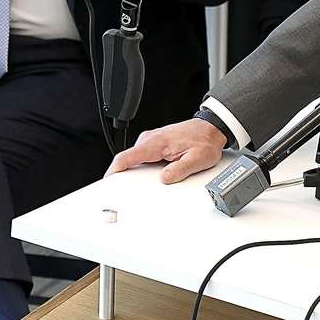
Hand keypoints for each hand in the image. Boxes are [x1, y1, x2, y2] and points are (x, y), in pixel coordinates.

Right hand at [104, 118, 228, 183]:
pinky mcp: (155, 143)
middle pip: (127, 159)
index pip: (127, 156)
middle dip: (123, 175)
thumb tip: (164, 179)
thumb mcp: (198, 159)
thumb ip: (179, 170)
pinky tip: (149, 175)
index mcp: (157, 143)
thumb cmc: (204, 140)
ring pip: (134, 158)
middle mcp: (151, 139)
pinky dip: (141, 166)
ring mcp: (152, 140)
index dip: (114, 170)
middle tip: (123, 191)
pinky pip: (142, 156)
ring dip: (133, 171)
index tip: (107, 181)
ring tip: (140, 185)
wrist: (211, 128)